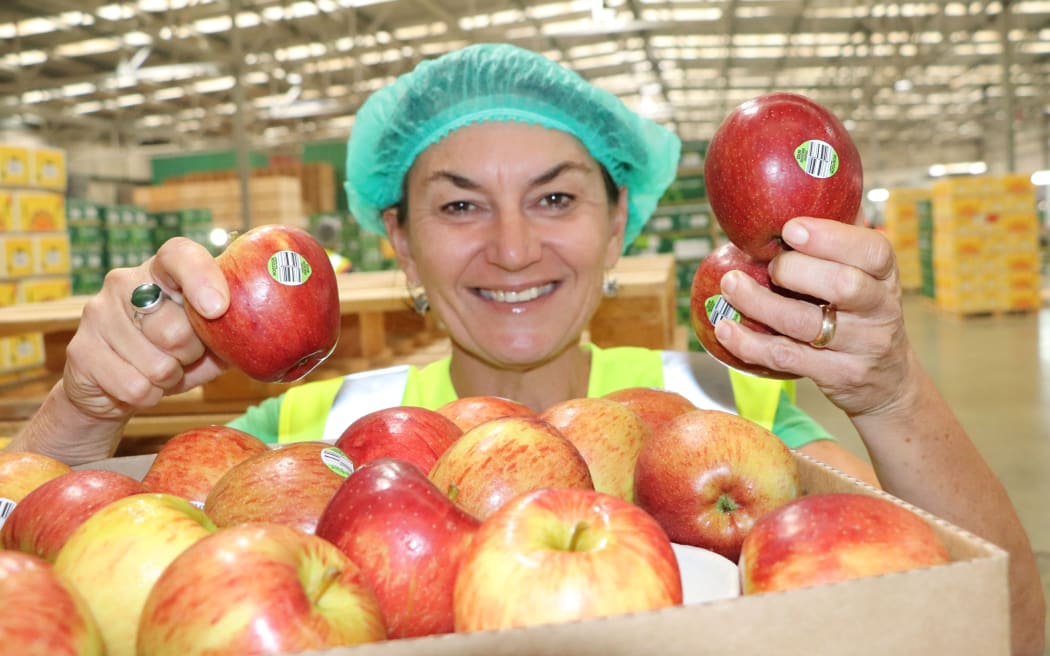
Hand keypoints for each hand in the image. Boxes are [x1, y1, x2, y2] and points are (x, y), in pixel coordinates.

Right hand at [62, 237, 230, 421]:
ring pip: (156, 363)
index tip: (218, 308)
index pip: (180, 255)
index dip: (202, 278)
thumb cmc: (174, 354)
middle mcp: (125, 282)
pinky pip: (134, 386)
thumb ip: (232, 331)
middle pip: (175, 328)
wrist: (113, 386)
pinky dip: (148, 396)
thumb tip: (271, 331)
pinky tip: (139, 385)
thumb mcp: (208, 341)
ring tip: (161, 370)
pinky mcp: (80, 349)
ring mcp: (97, 313)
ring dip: (169, 379)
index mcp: (162, 270)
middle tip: (184, 356)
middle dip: (190, 355)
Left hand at [712, 217, 911, 417]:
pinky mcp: (836, 376)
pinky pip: (786, 358)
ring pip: (806, 324)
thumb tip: (811, 177)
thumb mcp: (867, 274)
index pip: (873, 251)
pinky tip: (724, 327)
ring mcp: (860, 346)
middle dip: (796, 270)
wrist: (887, 379)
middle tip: (767, 264)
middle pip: (843, 286)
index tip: (791, 228)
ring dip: (761, 303)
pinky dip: (749, 343)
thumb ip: (843, 235)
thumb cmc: (862, 310)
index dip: (832, 237)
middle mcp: (879, 310)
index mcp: (886, 275)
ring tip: (730, 285)